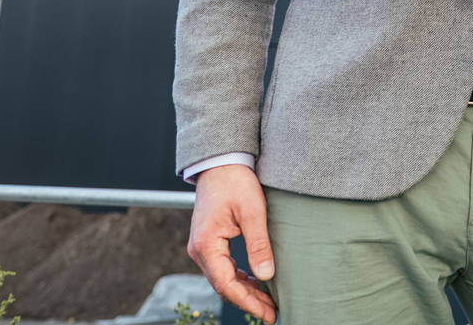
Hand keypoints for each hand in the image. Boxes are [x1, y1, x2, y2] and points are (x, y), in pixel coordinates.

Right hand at [187, 163, 277, 322]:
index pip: (226, 284)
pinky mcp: (210, 243)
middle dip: (249, 301)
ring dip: (245, 291)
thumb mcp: (252, 211)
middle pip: (224, 285)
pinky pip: (224, 268)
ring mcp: (203, 247)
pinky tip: (256, 282)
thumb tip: (266, 275)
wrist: (220, 164)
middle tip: (273, 314)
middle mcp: (199, 250)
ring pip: (224, 279)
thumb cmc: (235, 182)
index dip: (248, 302)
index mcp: (206, 244)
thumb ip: (258, 244)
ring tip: (269, 303)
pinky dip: (240, 278)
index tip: (268, 313)